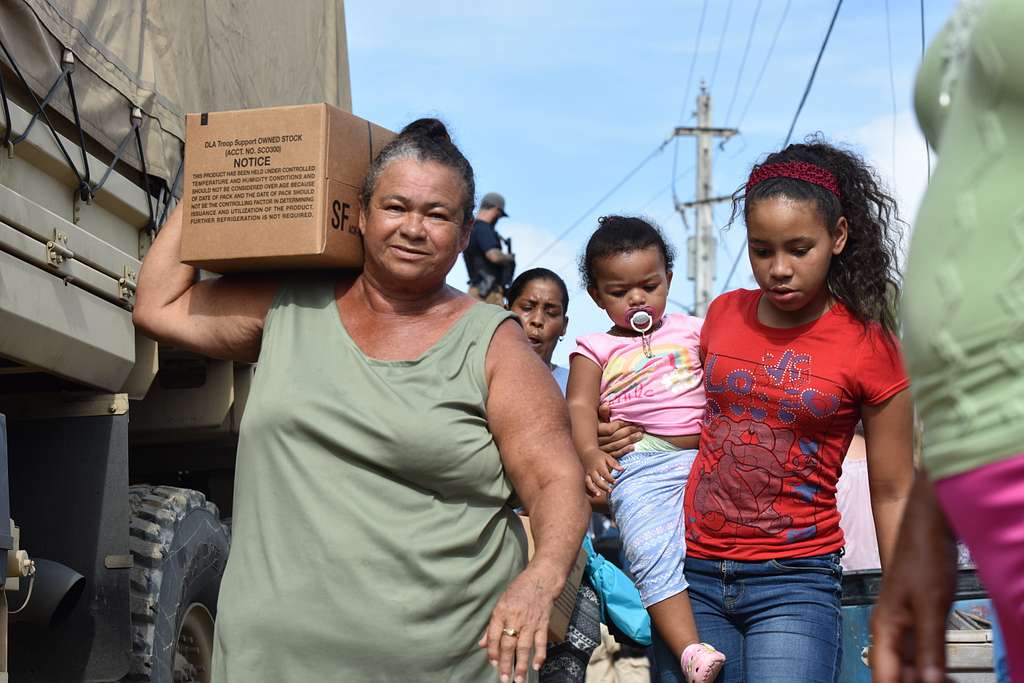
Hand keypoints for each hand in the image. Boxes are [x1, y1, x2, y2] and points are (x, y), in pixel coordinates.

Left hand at [479, 565, 561, 682]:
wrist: (541, 579)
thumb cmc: (519, 590)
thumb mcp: (501, 603)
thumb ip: (492, 625)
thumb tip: (482, 643)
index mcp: (501, 612)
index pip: (494, 635)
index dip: (492, 651)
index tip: (493, 663)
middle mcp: (515, 618)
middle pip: (508, 644)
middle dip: (506, 663)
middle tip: (504, 678)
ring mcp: (530, 622)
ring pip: (524, 646)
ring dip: (522, 664)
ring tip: (519, 679)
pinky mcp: (542, 623)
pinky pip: (541, 641)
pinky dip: (540, 654)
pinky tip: (536, 666)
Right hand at [582, 447, 623, 497]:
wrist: (586, 452)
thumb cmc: (599, 455)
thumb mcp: (607, 457)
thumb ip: (614, 464)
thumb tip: (622, 469)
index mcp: (599, 466)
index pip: (605, 474)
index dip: (610, 479)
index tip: (616, 482)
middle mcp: (592, 471)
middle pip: (597, 480)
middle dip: (603, 486)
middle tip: (610, 491)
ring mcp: (587, 474)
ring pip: (588, 483)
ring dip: (593, 490)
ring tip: (598, 495)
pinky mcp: (584, 477)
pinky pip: (585, 485)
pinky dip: (588, 491)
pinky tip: (593, 496)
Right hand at [596, 404, 642, 457]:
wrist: (588, 446)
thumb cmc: (594, 429)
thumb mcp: (596, 420)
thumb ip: (602, 413)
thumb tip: (606, 405)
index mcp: (596, 430)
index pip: (611, 428)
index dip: (622, 425)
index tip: (632, 422)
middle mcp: (597, 440)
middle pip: (615, 437)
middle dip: (629, 432)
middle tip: (640, 429)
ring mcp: (600, 450)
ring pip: (616, 445)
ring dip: (629, 441)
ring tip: (640, 436)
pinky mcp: (604, 457)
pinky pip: (615, 454)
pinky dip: (624, 451)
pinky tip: (632, 448)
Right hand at [870, 475, 957, 682]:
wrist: (926, 524)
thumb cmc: (923, 555)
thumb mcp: (931, 606)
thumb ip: (928, 647)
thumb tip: (929, 681)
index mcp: (884, 628)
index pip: (883, 678)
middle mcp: (887, 629)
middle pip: (894, 674)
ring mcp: (901, 625)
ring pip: (908, 666)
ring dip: (925, 678)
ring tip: (948, 682)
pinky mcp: (915, 619)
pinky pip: (919, 653)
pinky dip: (932, 667)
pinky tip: (948, 673)